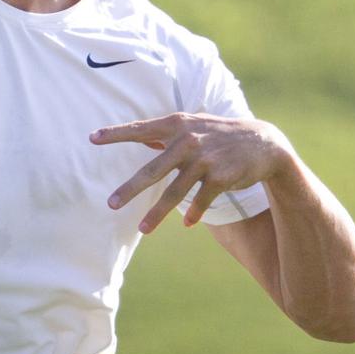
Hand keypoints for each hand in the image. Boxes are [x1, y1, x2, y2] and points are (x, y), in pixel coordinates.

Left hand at [90, 113, 291, 232]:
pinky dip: (193, 212)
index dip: (115, 133)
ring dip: (158, 214)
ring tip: (143, 229)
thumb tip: (140, 136)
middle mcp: (187, 141)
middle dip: (130, 189)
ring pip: (174, 192)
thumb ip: (166, 132)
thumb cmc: (218, 133)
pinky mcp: (219, 177)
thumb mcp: (192, 125)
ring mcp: (203, 160)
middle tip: (111, 204)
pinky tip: (185, 223)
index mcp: (176, 124)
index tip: (92, 138)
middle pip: (152, 170)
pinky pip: (200, 200)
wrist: (262, 142)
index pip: (139, 129)